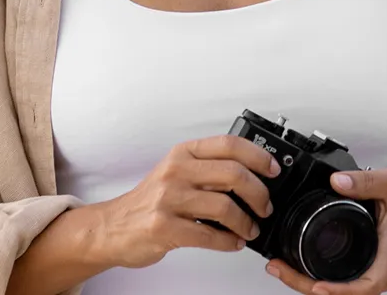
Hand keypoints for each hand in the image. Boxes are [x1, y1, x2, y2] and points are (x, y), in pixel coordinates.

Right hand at [92, 135, 281, 270]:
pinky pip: (209, 235)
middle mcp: (176, 172)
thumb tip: (253, 177)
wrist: (113, 227)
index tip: (273, 170)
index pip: (229, 144)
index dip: (258, 156)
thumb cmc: (149, 201)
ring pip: (225, 207)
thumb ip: (208, 169)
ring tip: (250, 229)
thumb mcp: (176, 172)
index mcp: (182, 154)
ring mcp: (169, 199)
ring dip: (246, 223)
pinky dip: (228, 242)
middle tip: (265, 207)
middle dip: (259, 194)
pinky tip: (232, 242)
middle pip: (234, 174)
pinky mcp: (164, 227)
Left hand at [266, 170, 386, 294]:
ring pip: (340, 290)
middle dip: (306, 284)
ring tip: (282, 268)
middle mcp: (381, 270)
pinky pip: (344, 281)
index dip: (337, 291)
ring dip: (310, 282)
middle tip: (278, 269)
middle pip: (342, 293)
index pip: (362, 286)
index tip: (315, 286)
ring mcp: (376, 270)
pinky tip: (302, 266)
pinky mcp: (371, 266)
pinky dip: (321, 277)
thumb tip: (335, 181)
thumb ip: (364, 182)